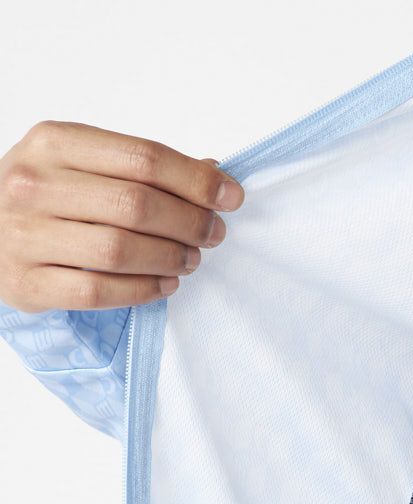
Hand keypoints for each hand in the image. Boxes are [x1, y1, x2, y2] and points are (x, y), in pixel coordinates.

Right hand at [0, 121, 243, 312]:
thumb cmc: (44, 196)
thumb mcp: (81, 163)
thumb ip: (141, 167)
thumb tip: (213, 172)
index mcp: (53, 142)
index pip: (143, 157)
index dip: (196, 180)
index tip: (230, 197)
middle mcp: (32, 184)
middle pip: (136, 204)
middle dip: (188, 222)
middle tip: (212, 234)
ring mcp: (24, 235)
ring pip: (119, 250)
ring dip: (169, 258)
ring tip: (190, 260)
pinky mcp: (25, 283)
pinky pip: (98, 292)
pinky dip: (143, 290)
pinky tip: (164, 285)